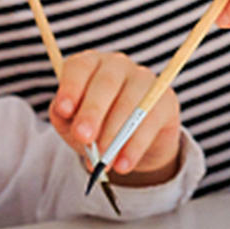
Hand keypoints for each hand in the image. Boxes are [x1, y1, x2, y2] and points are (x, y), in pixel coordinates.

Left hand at [50, 49, 181, 184]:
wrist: (131, 143)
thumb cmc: (95, 126)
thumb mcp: (72, 123)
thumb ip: (64, 117)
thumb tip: (63, 114)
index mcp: (90, 64)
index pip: (79, 67)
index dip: (71, 87)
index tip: (63, 110)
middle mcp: (117, 64)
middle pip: (105, 84)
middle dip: (92, 113)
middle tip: (84, 138)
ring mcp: (144, 79)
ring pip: (129, 104)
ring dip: (113, 136)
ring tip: (103, 162)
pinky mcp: (165, 99)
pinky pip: (150, 122)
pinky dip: (134, 147)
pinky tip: (124, 164)